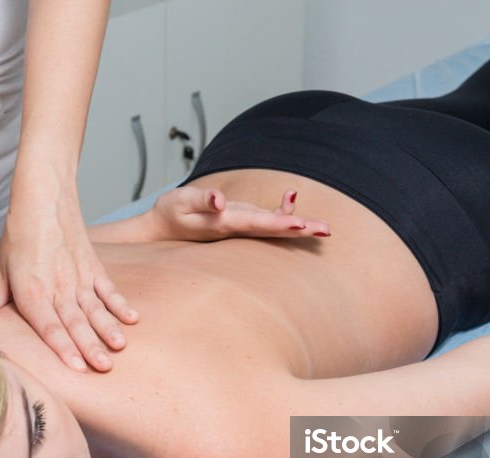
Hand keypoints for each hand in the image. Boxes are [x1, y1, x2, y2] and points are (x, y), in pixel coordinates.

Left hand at [0, 198, 137, 372]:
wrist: (44, 194)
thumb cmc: (21, 230)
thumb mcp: (1, 266)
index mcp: (32, 289)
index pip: (48, 325)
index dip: (63, 348)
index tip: (76, 367)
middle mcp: (57, 286)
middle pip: (76, 322)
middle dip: (90, 347)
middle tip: (104, 367)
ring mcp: (78, 276)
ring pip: (95, 308)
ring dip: (108, 328)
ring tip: (119, 346)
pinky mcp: (93, 265)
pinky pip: (108, 289)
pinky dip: (120, 304)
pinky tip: (131, 319)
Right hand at [152, 186, 330, 241]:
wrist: (162, 229)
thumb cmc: (170, 213)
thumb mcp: (180, 202)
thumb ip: (201, 200)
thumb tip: (219, 200)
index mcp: (224, 224)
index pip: (256, 223)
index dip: (278, 222)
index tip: (300, 224)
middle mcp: (237, 228)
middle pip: (273, 229)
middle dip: (300, 229)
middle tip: (326, 230)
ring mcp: (241, 226)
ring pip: (273, 226)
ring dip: (299, 225)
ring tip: (324, 227)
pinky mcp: (240, 221)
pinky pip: (265, 219)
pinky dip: (280, 210)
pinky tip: (291, 195)